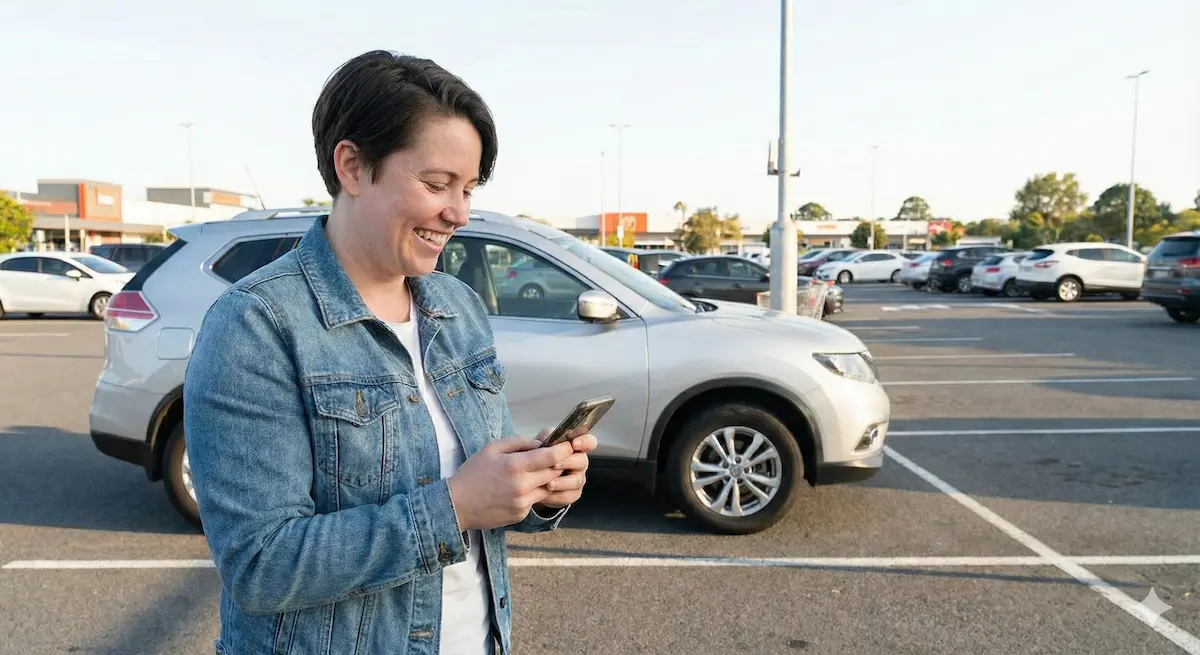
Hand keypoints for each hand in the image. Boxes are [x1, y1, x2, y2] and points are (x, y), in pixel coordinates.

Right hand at [448, 435, 574, 530]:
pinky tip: (519, 489)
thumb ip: (518, 442)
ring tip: (533, 473)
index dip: (565, 449)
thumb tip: (540, 443)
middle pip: (555, 472)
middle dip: (557, 464)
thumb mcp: (491, 448)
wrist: (456, 506)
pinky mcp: (521, 514)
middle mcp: (523, 485)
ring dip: (546, 479)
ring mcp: (523, 502)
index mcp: (515, 465)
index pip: (552, 457)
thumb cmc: (472, 473)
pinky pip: (535, 500)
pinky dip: (533, 493)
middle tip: (553, 457)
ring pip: (548, 487)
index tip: (568, 444)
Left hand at [534, 428, 597, 509]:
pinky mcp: (572, 494)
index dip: (585, 442)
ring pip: (577, 481)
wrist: (532, 478)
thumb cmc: (540, 456)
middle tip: (554, 464)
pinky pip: (569, 496)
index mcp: (575, 447)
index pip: (589, 441)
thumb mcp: (541, 442)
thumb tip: (548, 441)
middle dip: (568, 462)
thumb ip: (546, 437)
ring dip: (562, 482)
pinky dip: (556, 496)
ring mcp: (578, 478)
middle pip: (583, 461)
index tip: (574, 444)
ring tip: (548, 483)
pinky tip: (545, 494)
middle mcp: (580, 462)